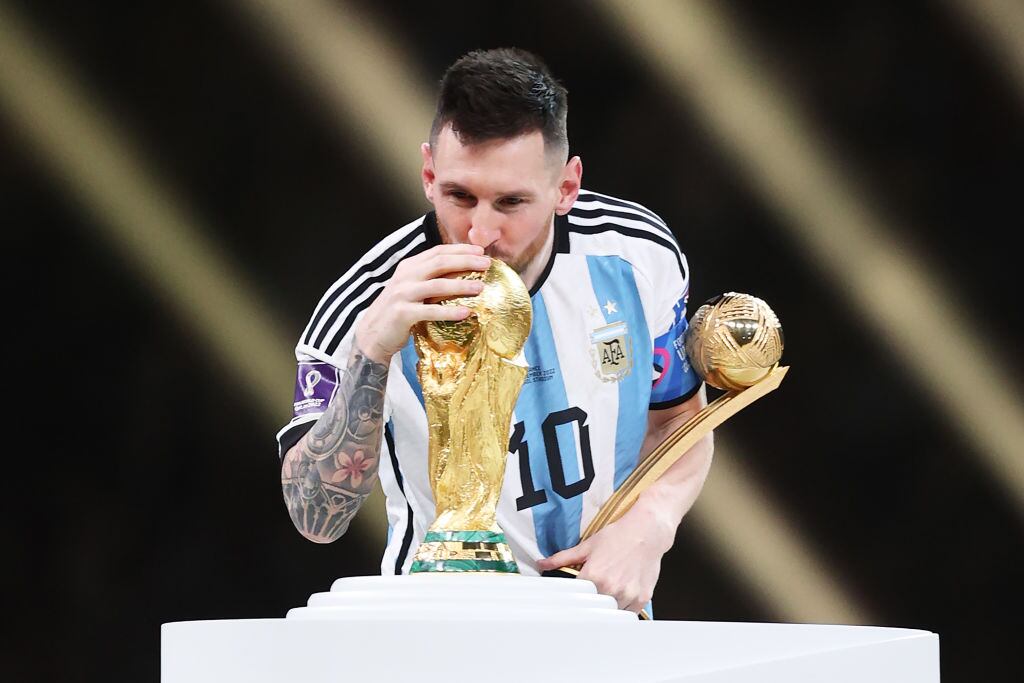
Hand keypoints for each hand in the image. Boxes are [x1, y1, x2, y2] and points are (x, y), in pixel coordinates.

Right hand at [355, 244, 491, 362]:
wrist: (372, 334)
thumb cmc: (398, 311)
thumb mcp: (411, 289)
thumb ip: (430, 278)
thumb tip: (462, 272)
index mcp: (408, 267)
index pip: (437, 252)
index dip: (460, 250)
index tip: (480, 252)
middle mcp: (405, 277)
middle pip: (439, 263)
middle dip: (465, 262)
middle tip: (487, 264)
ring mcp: (402, 294)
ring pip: (436, 286)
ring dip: (461, 285)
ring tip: (480, 287)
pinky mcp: (402, 314)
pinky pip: (430, 311)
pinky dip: (449, 312)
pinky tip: (466, 313)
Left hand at [536, 501, 675, 612]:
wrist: (647, 531)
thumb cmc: (617, 536)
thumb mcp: (587, 545)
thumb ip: (563, 558)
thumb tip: (542, 564)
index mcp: (594, 576)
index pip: (576, 600)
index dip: (573, 601)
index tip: (571, 603)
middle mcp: (611, 588)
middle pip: (594, 609)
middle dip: (590, 606)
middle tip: (589, 600)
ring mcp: (628, 594)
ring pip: (612, 614)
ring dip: (608, 609)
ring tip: (607, 595)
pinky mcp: (642, 598)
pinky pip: (629, 614)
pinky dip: (624, 609)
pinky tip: (621, 596)